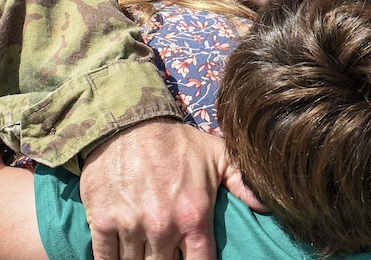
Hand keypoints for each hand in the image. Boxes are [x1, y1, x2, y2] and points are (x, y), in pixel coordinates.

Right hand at [81, 118, 260, 259]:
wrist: (128, 124)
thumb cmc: (175, 143)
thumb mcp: (217, 156)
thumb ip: (242, 183)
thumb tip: (267, 205)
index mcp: (194, 216)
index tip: (192, 259)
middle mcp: (163, 226)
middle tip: (168, 251)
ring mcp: (131, 226)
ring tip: (147, 250)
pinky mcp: (103, 223)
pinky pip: (105, 259)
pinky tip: (121, 255)